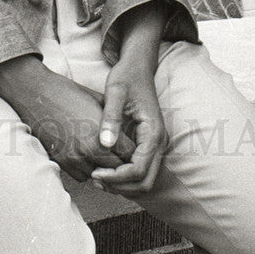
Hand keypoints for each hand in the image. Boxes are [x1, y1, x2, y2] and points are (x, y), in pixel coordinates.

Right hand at [0, 57, 133, 181]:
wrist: (36, 94)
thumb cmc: (70, 93)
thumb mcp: (99, 100)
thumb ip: (116, 119)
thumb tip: (131, 128)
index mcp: (101, 133)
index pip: (130, 155)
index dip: (135, 153)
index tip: (136, 150)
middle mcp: (88, 150)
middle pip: (118, 170)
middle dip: (123, 165)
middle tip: (126, 158)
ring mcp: (73, 158)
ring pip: (100, 177)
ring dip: (105, 169)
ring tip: (107, 157)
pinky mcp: (60, 162)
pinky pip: (81, 176)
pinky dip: (87, 170)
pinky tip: (88, 157)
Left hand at [91, 59, 168, 195]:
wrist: (138, 67)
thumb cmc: (126, 77)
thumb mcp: (115, 92)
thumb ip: (111, 117)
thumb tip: (106, 143)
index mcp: (153, 132)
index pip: (139, 170)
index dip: (117, 177)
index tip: (95, 173)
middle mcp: (159, 142)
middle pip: (145, 182)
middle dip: (120, 186)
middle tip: (95, 179)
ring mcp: (156, 144)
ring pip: (144, 180)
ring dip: (123, 184)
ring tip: (97, 176)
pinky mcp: (149, 144)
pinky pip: (141, 170)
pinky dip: (125, 176)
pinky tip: (105, 168)